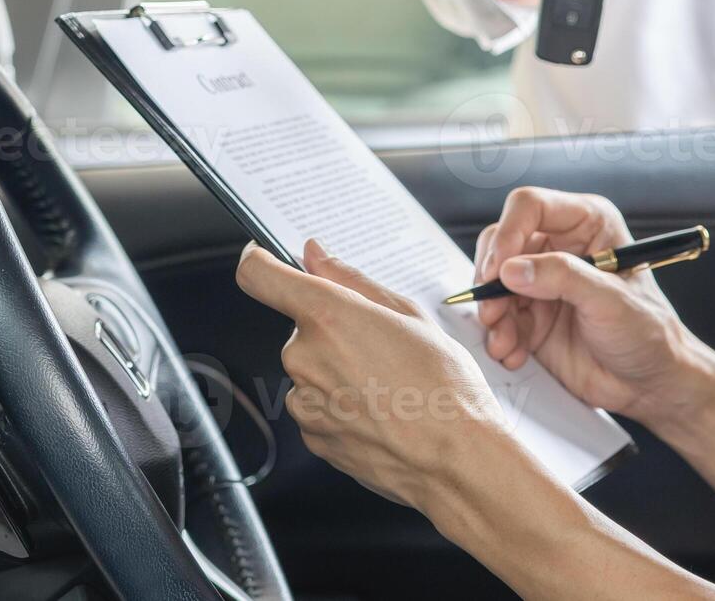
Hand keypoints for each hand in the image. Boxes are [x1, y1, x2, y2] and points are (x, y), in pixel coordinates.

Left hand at [235, 240, 529, 509]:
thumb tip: (315, 255)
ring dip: (338, 370)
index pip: (259, 275)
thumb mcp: (409, 314)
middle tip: (381, 345)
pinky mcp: (312, 436)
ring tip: (388, 385)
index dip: (261, 260)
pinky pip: (319, 406)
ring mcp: (304, 401)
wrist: (455, 458)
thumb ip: (351, 279)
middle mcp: (304, 357)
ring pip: (311, 370)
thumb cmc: (444, 386)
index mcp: (327, 316)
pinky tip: (381, 411)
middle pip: (301, 328)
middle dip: (334, 330)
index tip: (268, 258)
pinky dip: (343, 405)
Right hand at [473, 188, 714, 428]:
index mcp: (587, 223)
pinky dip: (499, 336)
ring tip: (505, 343)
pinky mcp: (532, 315)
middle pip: (501, 243)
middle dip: (491, 279)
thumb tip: (511, 269)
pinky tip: (515, 354)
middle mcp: (561, 246)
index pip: (530, 207)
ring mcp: (543, 282)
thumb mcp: (610, 301)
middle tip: (493, 311)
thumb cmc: (648, 333)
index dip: (508, 233)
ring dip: (493, 314)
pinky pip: (498, 316)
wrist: (650, 383)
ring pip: (492, 282)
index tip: (498, 270)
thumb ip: (563, 279)